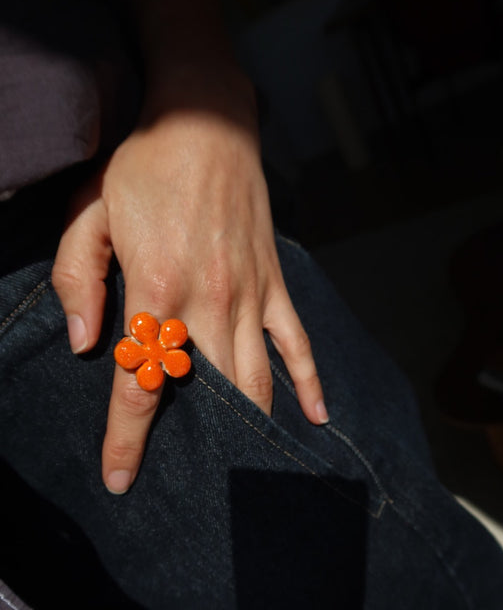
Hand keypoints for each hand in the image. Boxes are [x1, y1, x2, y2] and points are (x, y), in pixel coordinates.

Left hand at [52, 76, 327, 493]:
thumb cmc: (142, 167)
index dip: (128, 439)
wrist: (206, 120)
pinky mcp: (275, 285)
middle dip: (199, 447)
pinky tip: (315, 419)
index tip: (121, 481)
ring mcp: (250, 297)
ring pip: (256, 381)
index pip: (140, 384)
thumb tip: (87, 345)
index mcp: (157, 290)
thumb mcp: (89, 213)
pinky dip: (308, 383)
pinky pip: (298, 344)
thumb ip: (80, 281)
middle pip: (207, 396)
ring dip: (250, 429)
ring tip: (246, 472)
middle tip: (194, 488)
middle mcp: (209, 303)